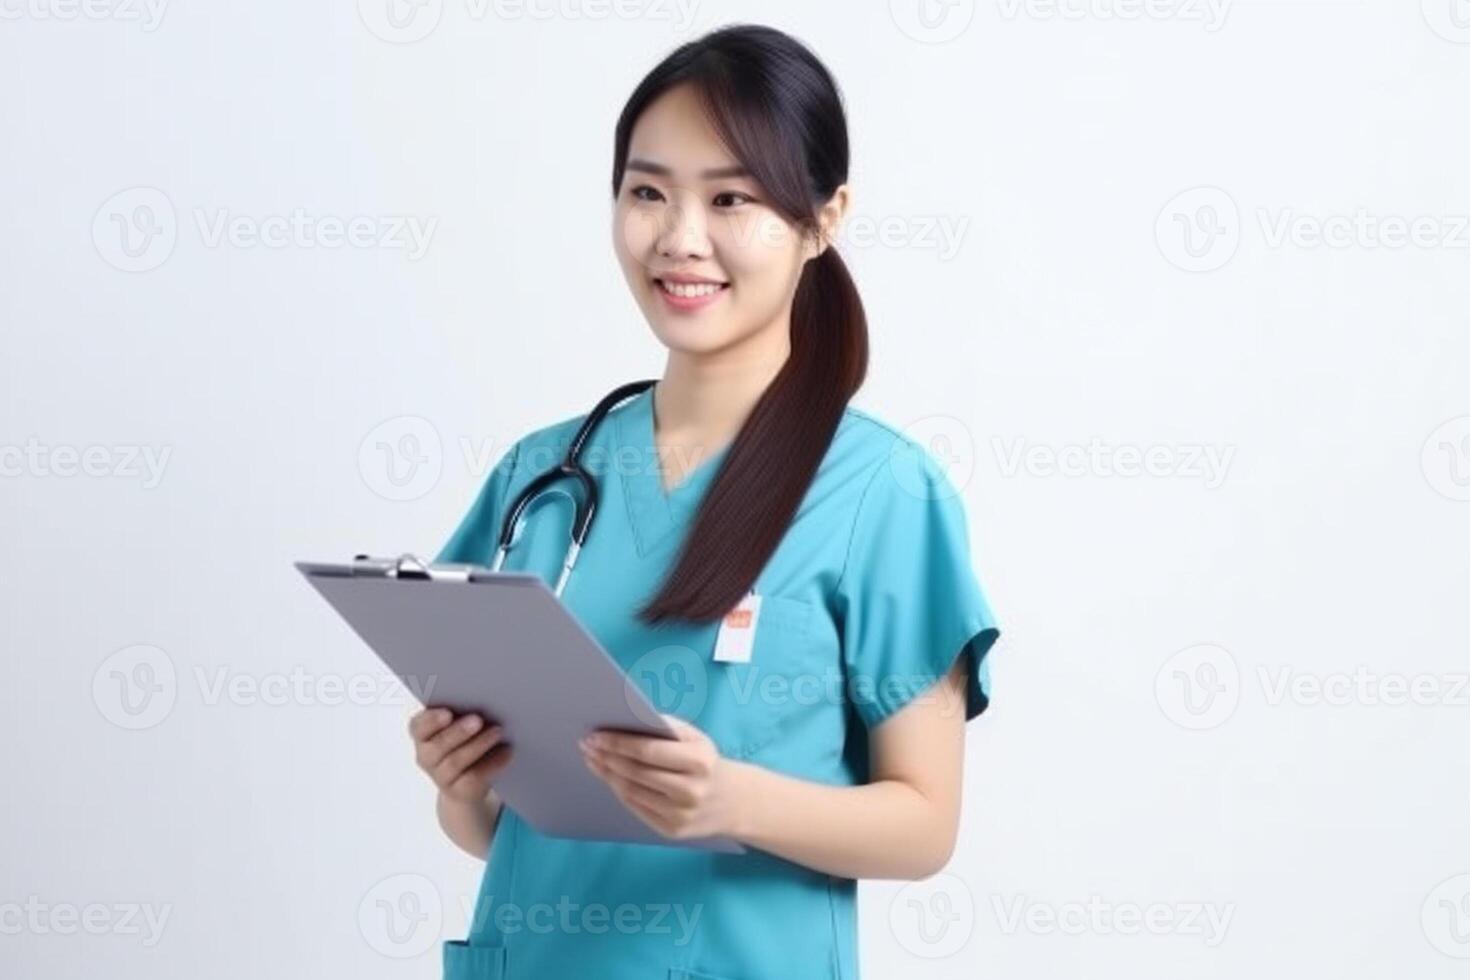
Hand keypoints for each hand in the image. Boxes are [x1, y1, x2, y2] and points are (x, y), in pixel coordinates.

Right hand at [409, 707, 513, 804]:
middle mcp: (426, 757)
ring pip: (454, 762)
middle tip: (478, 720)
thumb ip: (463, 712)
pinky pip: (473, 778)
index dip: (430, 720)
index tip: (448, 713)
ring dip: (478, 745)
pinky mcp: (458, 791)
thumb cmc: (465, 741)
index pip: (418, 727)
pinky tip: (507, 752)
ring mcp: (441, 777)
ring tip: (497, 732)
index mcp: (423, 735)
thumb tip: (485, 697)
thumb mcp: (460, 724)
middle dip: (458, 732)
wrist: (467, 783)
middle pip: (436, 746)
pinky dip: (492, 763)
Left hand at [579, 715, 744, 841]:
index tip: (595, 735)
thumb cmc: (705, 761)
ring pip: (631, 792)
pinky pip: (636, 808)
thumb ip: (665, 726)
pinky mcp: (672, 831)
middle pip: (635, 773)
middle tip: (587, 745)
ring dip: (606, 774)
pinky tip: (608, 777)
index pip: (648, 751)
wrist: (732, 802)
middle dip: (606, 757)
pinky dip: (618, 790)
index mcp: (699, 761)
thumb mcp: (696, 738)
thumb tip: (626, 719)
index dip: (618, 743)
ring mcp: (681, 814)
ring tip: (592, 759)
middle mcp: (691, 790)